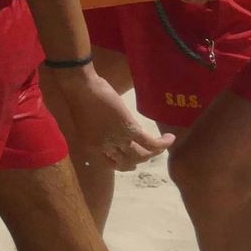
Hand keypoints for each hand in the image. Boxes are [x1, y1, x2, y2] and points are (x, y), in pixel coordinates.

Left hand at [49, 65, 173, 170]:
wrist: (80, 86)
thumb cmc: (80, 98)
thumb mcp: (86, 122)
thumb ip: (99, 132)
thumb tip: (113, 132)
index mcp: (91, 147)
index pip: (111, 164)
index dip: (123, 164)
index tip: (131, 160)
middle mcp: (105, 147)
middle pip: (128, 163)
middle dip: (139, 160)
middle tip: (148, 152)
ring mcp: (117, 139)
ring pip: (141, 155)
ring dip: (154, 152)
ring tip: (162, 145)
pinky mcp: (129, 129)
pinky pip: (150, 143)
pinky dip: (162, 143)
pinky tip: (170, 138)